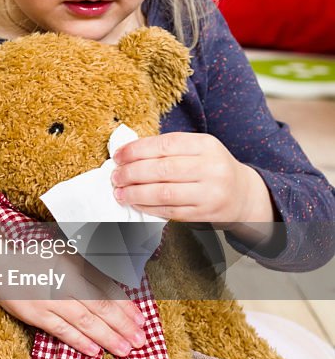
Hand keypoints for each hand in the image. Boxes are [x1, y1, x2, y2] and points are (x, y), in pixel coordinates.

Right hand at [0, 221, 147, 357]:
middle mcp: (64, 278)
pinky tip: (94, 350)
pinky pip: (60, 330)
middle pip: (100, 306)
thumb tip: (113, 273)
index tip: (141, 319)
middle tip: (141, 341)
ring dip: (107, 337)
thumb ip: (84, 259)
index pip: (105, 286)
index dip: (125, 305)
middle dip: (123, 325)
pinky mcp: (33, 312)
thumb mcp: (60, 245)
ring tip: (125, 349)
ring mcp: (48, 297)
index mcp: (73, 260)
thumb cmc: (29, 249)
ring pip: (84, 321)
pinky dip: (78, 341)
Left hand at [111, 132, 276, 225]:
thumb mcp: (198, 149)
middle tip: (116, 176)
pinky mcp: (205, 213)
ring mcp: (210, 193)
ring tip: (120, 192)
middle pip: (162, 169)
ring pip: (164, 193)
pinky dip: (148, 207)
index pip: (165, 144)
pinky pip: (171, 211)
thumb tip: (128, 152)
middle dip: (132, 173)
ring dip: (136, 193)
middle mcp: (211, 168)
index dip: (137, 150)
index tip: (118, 156)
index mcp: (206, 145)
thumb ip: (168, 148)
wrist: (242, 194)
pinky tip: (136, 203)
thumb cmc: (211, 167)